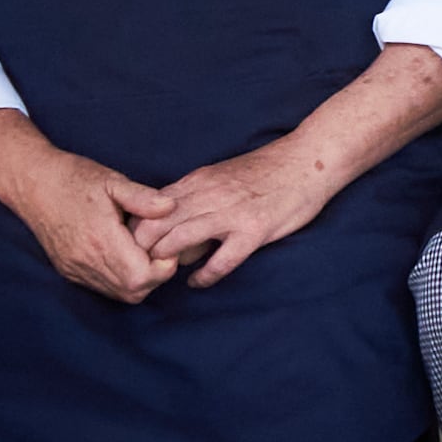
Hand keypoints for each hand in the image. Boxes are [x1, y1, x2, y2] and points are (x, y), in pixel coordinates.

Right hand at [0, 125, 182, 303]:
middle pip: (133, 291)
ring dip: (139, 280)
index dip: (163, 266)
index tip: (167, 244)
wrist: (32, 183)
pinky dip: (121, 280)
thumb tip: (171, 207)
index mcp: (99, 239)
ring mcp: (74, 269)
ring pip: (118, 294)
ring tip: (143, 250)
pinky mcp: (68, 271)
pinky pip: (102, 287)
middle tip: (159, 248)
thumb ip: (143, 198)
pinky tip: (126, 255)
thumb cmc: (75, 178)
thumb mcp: (113, 181)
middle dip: (156, 275)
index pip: (141, 276)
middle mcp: (85, 261)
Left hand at [128, 138, 352, 285]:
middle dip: (141, 252)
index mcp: (198, 181)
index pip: (148, 209)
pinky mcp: (255, 230)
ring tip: (164, 275)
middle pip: (155, 226)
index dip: (133, 232)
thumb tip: (173, 230)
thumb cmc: (267, 171)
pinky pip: (221, 260)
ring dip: (165, 263)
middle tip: (140, 269)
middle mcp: (208, 195)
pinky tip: (198, 282)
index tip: (131, 250)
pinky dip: (204, 276)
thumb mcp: (221, 175)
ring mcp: (231, 213)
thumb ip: (194, 198)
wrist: (310, 159)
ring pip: (179, 240)